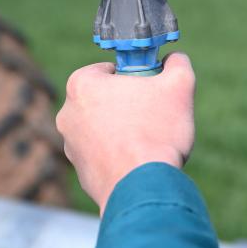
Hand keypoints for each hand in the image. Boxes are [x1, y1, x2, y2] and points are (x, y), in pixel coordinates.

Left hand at [56, 54, 195, 212]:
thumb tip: (175, 59)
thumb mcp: (179, 85)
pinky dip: (119, 154)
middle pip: (103, 98)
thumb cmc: (156, 132)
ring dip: (122, 129)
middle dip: (126, 103)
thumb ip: (177, 64)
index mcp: (82, 85)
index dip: (131, 76)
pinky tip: (140, 160)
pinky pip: (103, 154)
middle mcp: (67, 114)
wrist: (144, 187)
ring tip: (148, 139)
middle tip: (151, 112)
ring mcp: (70, 146)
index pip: (107, 69)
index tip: (148, 87)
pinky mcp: (80, 172)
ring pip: (102, 127)